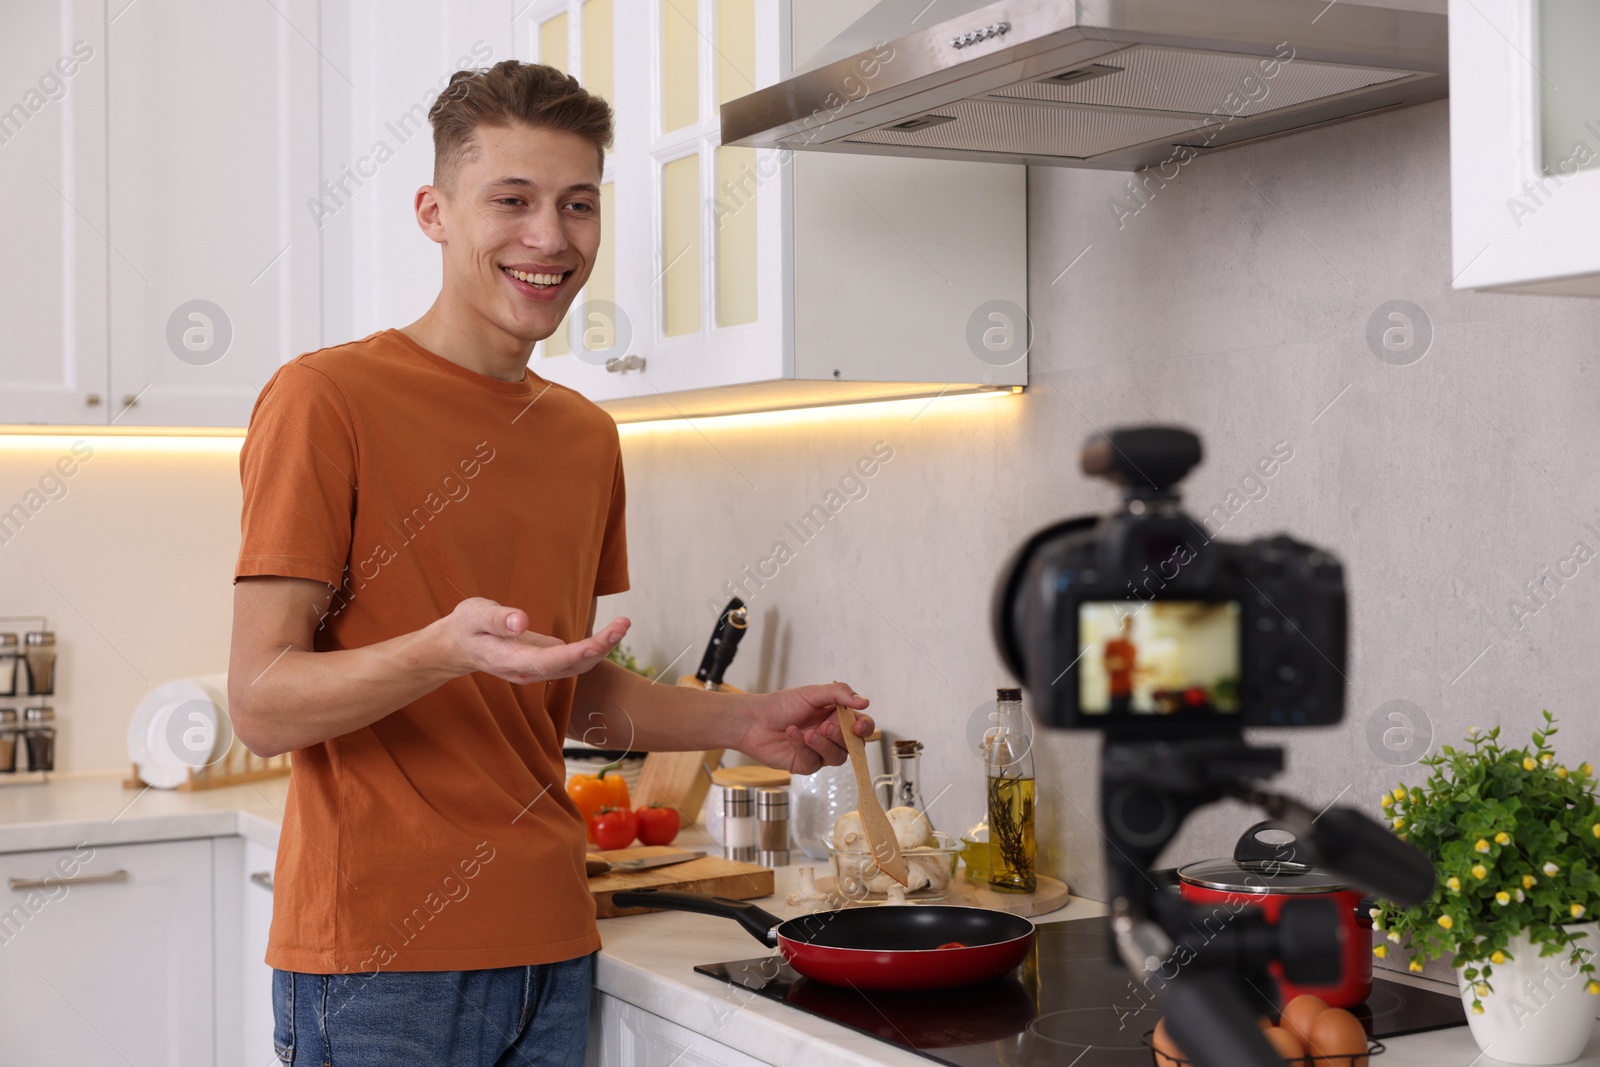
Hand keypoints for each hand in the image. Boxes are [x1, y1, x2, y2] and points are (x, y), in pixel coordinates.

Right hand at [438, 597, 629, 684]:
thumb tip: (521, 622)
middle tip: (623, 624)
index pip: (548, 661)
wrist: (460, 646)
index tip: (597, 642)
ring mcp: (539, 669)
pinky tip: (612, 632)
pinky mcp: (546, 661)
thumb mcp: (474, 615)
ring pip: (577, 665)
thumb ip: (497, 619)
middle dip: (599, 647)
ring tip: (623, 624)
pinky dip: (595, 647)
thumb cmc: (467, 626)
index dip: (574, 654)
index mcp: (510, 660)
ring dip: (602, 647)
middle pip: (570, 666)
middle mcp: (529, 671)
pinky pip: (575, 659)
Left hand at [734, 682, 872, 774]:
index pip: (862, 726)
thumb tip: (864, 701)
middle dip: (841, 737)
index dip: (865, 728)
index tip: (858, 727)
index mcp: (837, 717)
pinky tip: (792, 734)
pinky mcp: (804, 764)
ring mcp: (819, 752)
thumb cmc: (781, 705)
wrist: (754, 720)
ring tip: (808, 734)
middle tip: (825, 728)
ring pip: (836, 757)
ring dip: (823, 745)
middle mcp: (831, 736)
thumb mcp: (812, 693)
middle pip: (853, 745)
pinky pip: (813, 762)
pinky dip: (803, 748)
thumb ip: (839, 694)